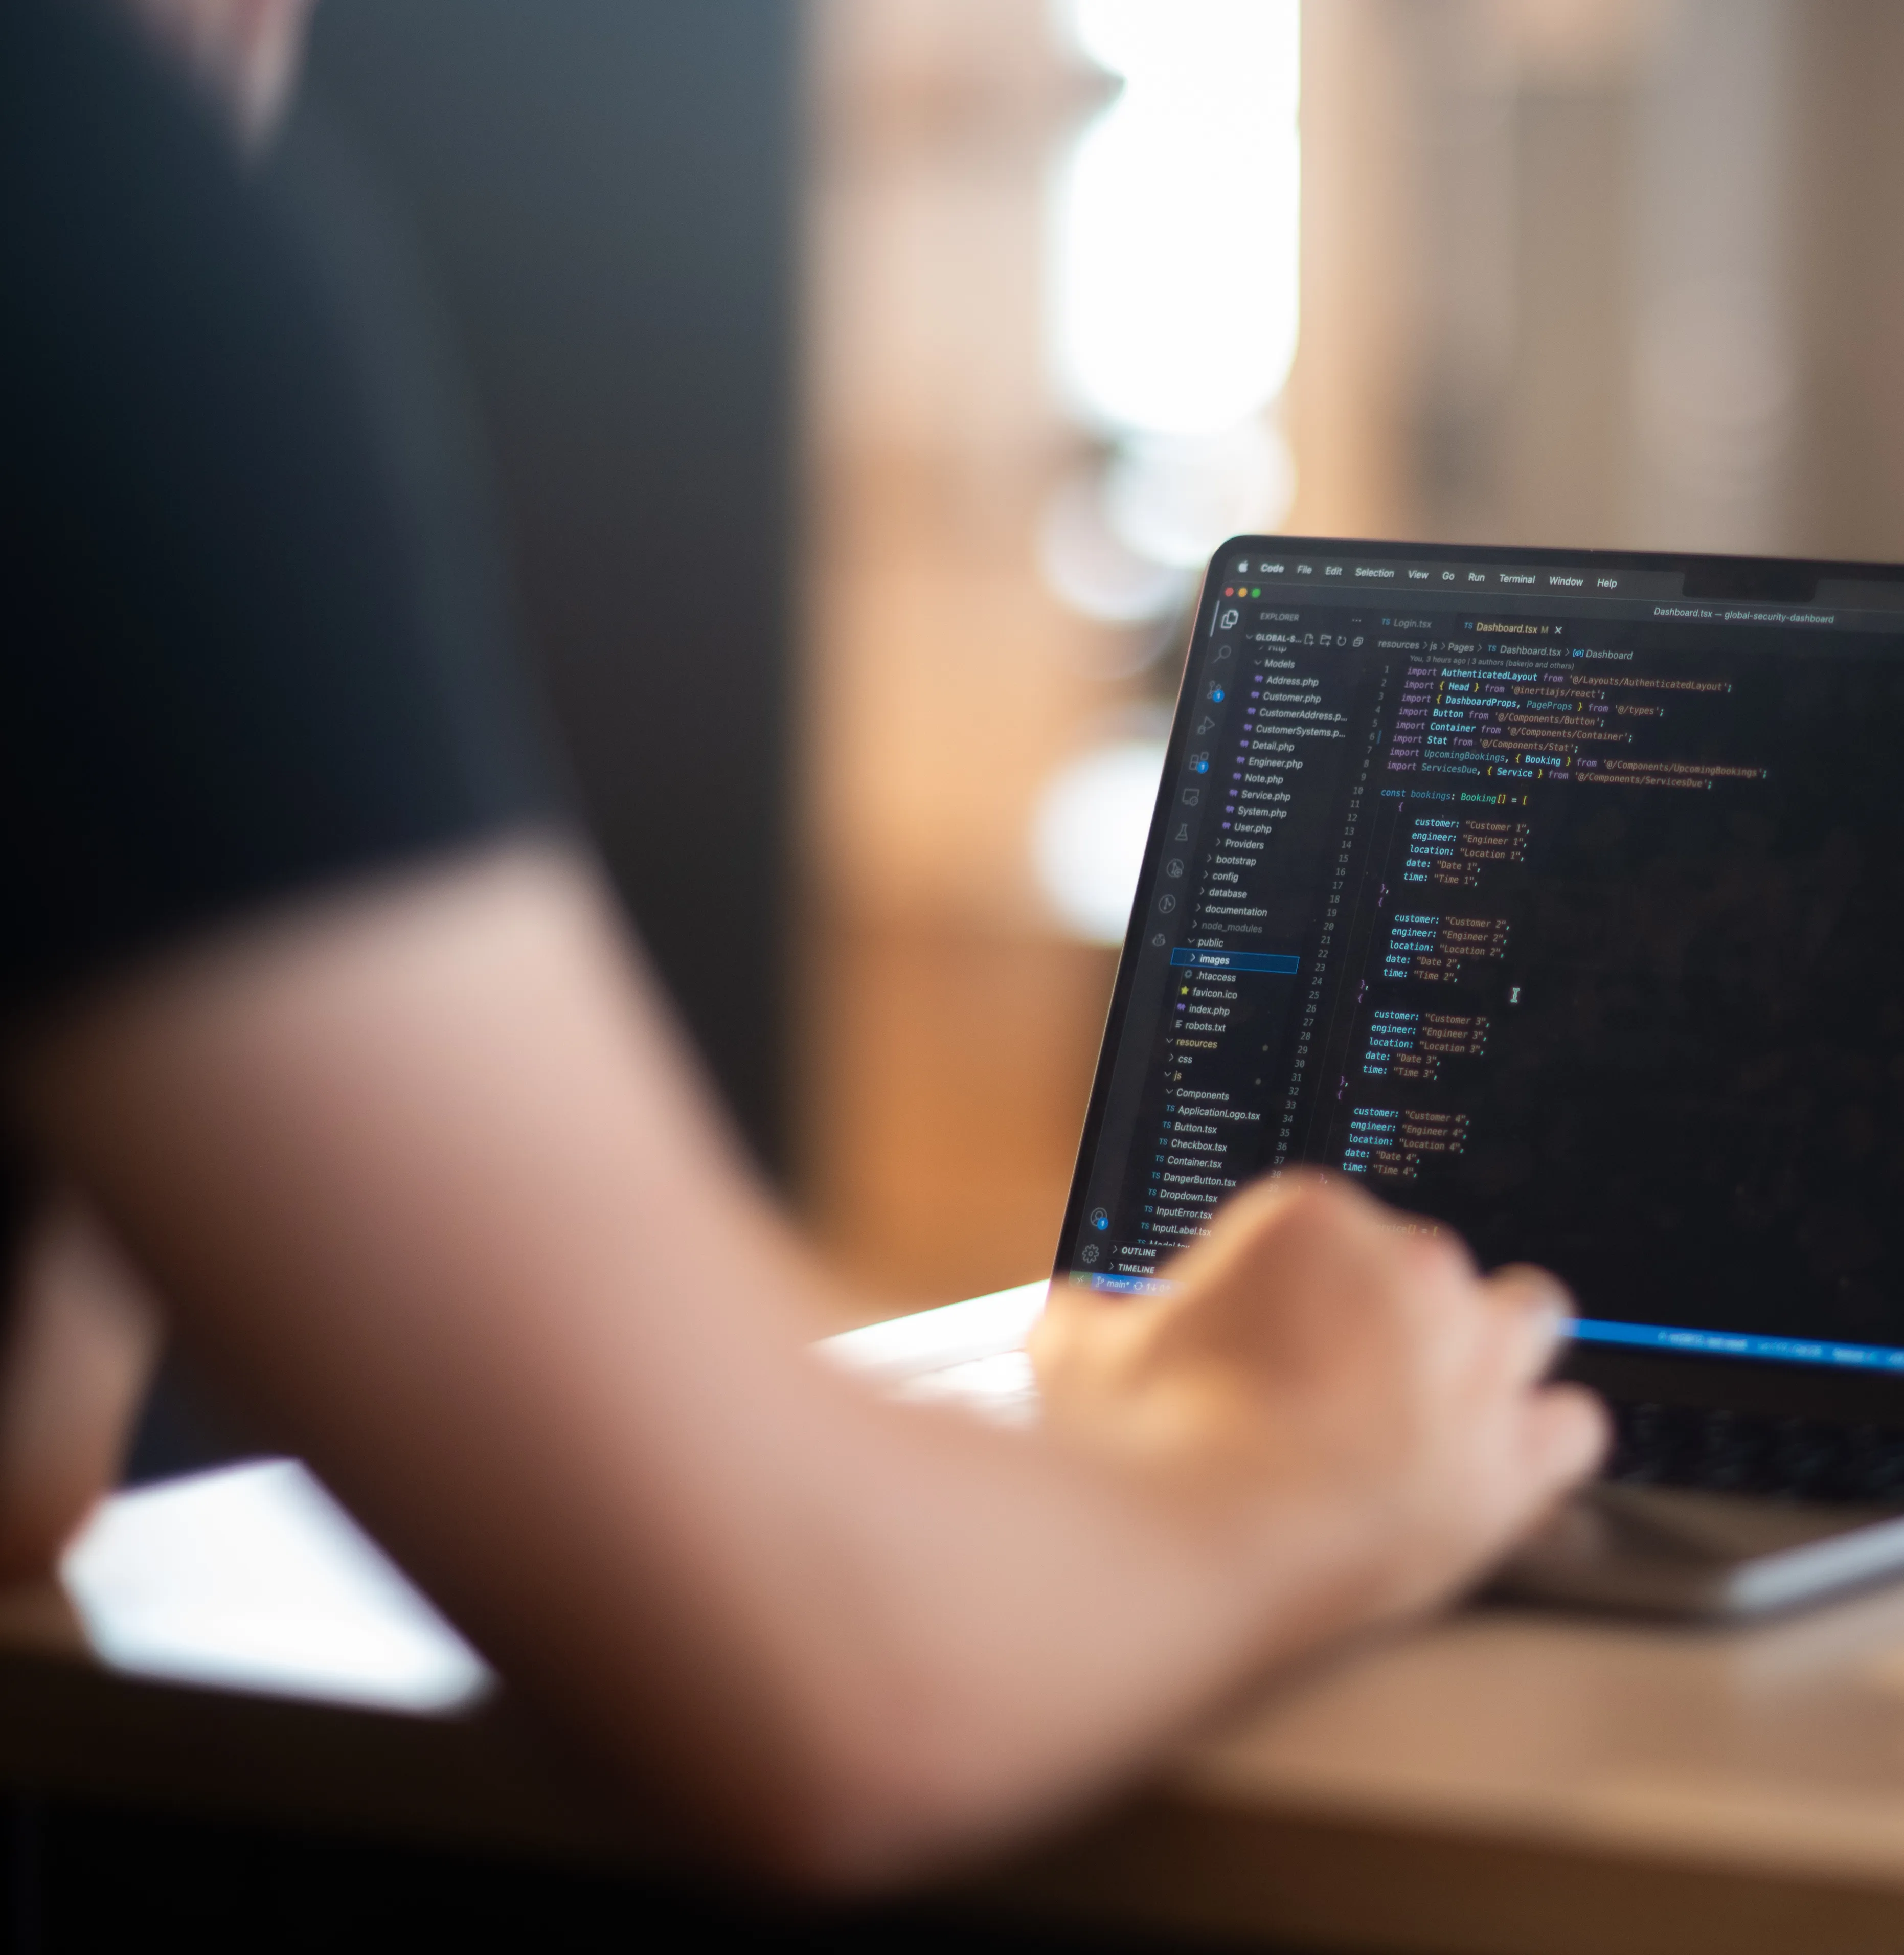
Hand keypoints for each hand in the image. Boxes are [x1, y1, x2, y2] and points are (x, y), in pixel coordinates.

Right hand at [1031, 1174, 1605, 1640]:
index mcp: (1311, 1221)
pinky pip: (1571, 1423)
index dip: (1279, 1285)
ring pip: (1525, 1315)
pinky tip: (1488, 1464)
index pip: (1317, 1225)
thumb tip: (1082, 1313)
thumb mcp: (1081, 1349)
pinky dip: (1536, 1440)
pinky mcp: (1515, 1461)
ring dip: (1487, 1347)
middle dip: (1384, 1310)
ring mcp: (1475, 1362)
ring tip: (1434, 1399)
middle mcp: (1411, 1270)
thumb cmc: (1142, 1452)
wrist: (1188, 1561)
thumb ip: (1095, 1311)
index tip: (1254, 1334)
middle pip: (1422, 1262)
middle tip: (1328, 1376)